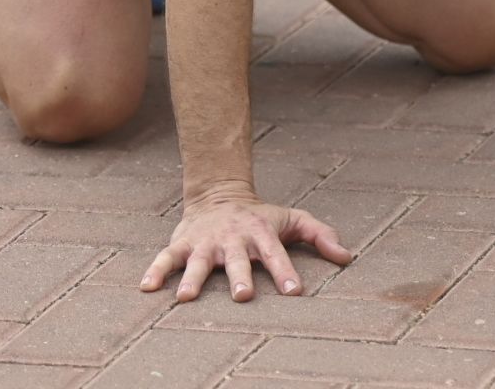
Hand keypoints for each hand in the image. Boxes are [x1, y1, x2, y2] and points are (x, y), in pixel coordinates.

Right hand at [141, 188, 351, 302]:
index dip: (286, 271)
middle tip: (243, 296)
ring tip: (184, 299)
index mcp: (261, 234)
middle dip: (240, 277)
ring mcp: (206, 242)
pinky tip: (146, 288)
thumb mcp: (294, 220)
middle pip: (237, 260)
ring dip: (193, 279)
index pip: (276, 254)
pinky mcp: (183, 243)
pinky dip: (156, 271)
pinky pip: (166, 258)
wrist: (219, 194)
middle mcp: (233, 239)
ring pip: (199, 262)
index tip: (294, 291)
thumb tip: (348, 257)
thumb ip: (321, 236)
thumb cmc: (262, 217)